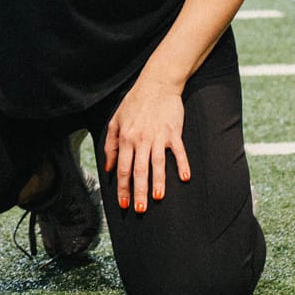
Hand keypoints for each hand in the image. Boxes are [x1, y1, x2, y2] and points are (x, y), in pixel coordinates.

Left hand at [103, 76, 191, 213]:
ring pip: (157, 164)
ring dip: (157, 182)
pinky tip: (185, 178)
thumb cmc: (134, 103)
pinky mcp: (173, 133)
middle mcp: (141, 139)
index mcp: (125, 138)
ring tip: (157, 198)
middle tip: (138, 209)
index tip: (123, 203)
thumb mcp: (115, 121)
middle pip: (139, 170)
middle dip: (138, 192)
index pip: (123, 169)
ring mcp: (158, 137)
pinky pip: (179, 152)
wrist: (156, 85)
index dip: (122, 187)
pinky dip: (183, 164)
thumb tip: (109, 168)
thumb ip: (110, 145)